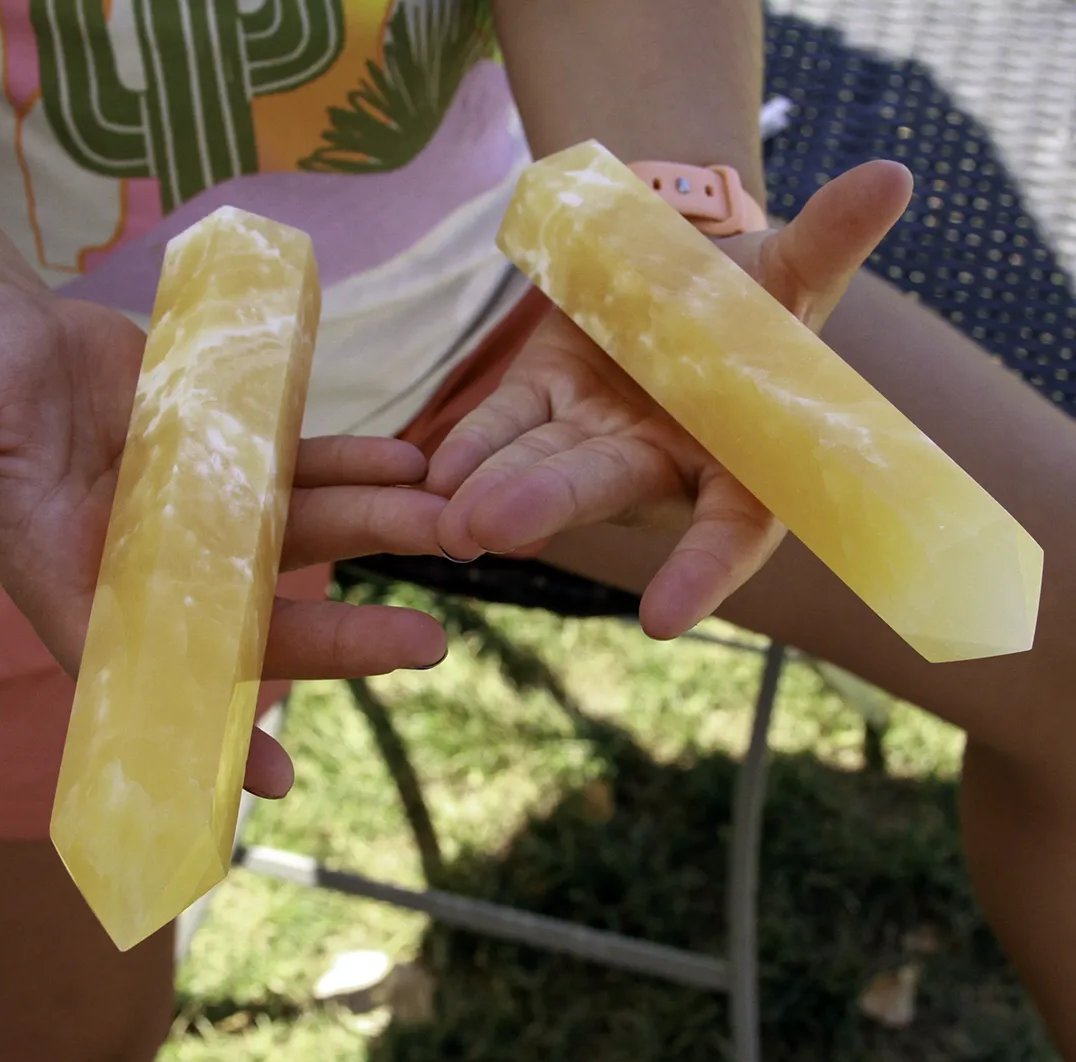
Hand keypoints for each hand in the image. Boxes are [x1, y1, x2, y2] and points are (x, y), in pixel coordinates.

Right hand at [0, 281, 447, 798]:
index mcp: (79, 578)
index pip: (152, 674)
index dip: (208, 728)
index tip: (275, 783)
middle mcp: (152, 558)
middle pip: (259, 612)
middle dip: (341, 637)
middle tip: (427, 645)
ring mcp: (198, 506)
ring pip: (300, 531)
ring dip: (374, 530)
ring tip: (446, 525)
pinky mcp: (226, 451)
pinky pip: (302, 464)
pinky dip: (353, 464)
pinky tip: (406, 460)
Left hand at [426, 160, 913, 638]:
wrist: (682, 263)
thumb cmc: (755, 292)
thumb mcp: (793, 272)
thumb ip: (829, 242)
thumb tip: (892, 177)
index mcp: (736, 457)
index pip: (728, 530)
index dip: (700, 572)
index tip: (662, 620)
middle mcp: (660, 460)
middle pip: (605, 485)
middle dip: (550, 502)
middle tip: (490, 530)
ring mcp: (594, 433)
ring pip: (540, 460)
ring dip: (491, 485)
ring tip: (446, 518)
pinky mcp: (542, 397)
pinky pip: (504, 424)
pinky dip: (471, 447)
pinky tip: (432, 474)